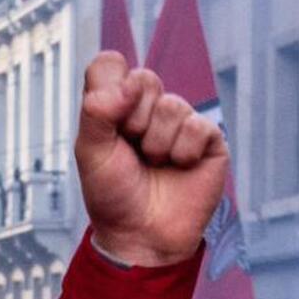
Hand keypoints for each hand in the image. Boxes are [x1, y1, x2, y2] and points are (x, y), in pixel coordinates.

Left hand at [75, 51, 229, 270]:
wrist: (142, 234)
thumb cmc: (113, 194)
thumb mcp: (90, 152)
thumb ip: (97, 112)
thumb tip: (127, 84)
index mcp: (114, 106)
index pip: (110, 65)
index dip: (109, 83)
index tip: (106, 113)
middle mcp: (146, 108)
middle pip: (143, 79)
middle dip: (132, 119)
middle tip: (131, 148)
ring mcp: (179, 122)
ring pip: (172, 105)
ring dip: (157, 142)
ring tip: (154, 164)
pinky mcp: (208, 139)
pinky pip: (199, 126)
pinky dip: (183, 151)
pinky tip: (179, 167)